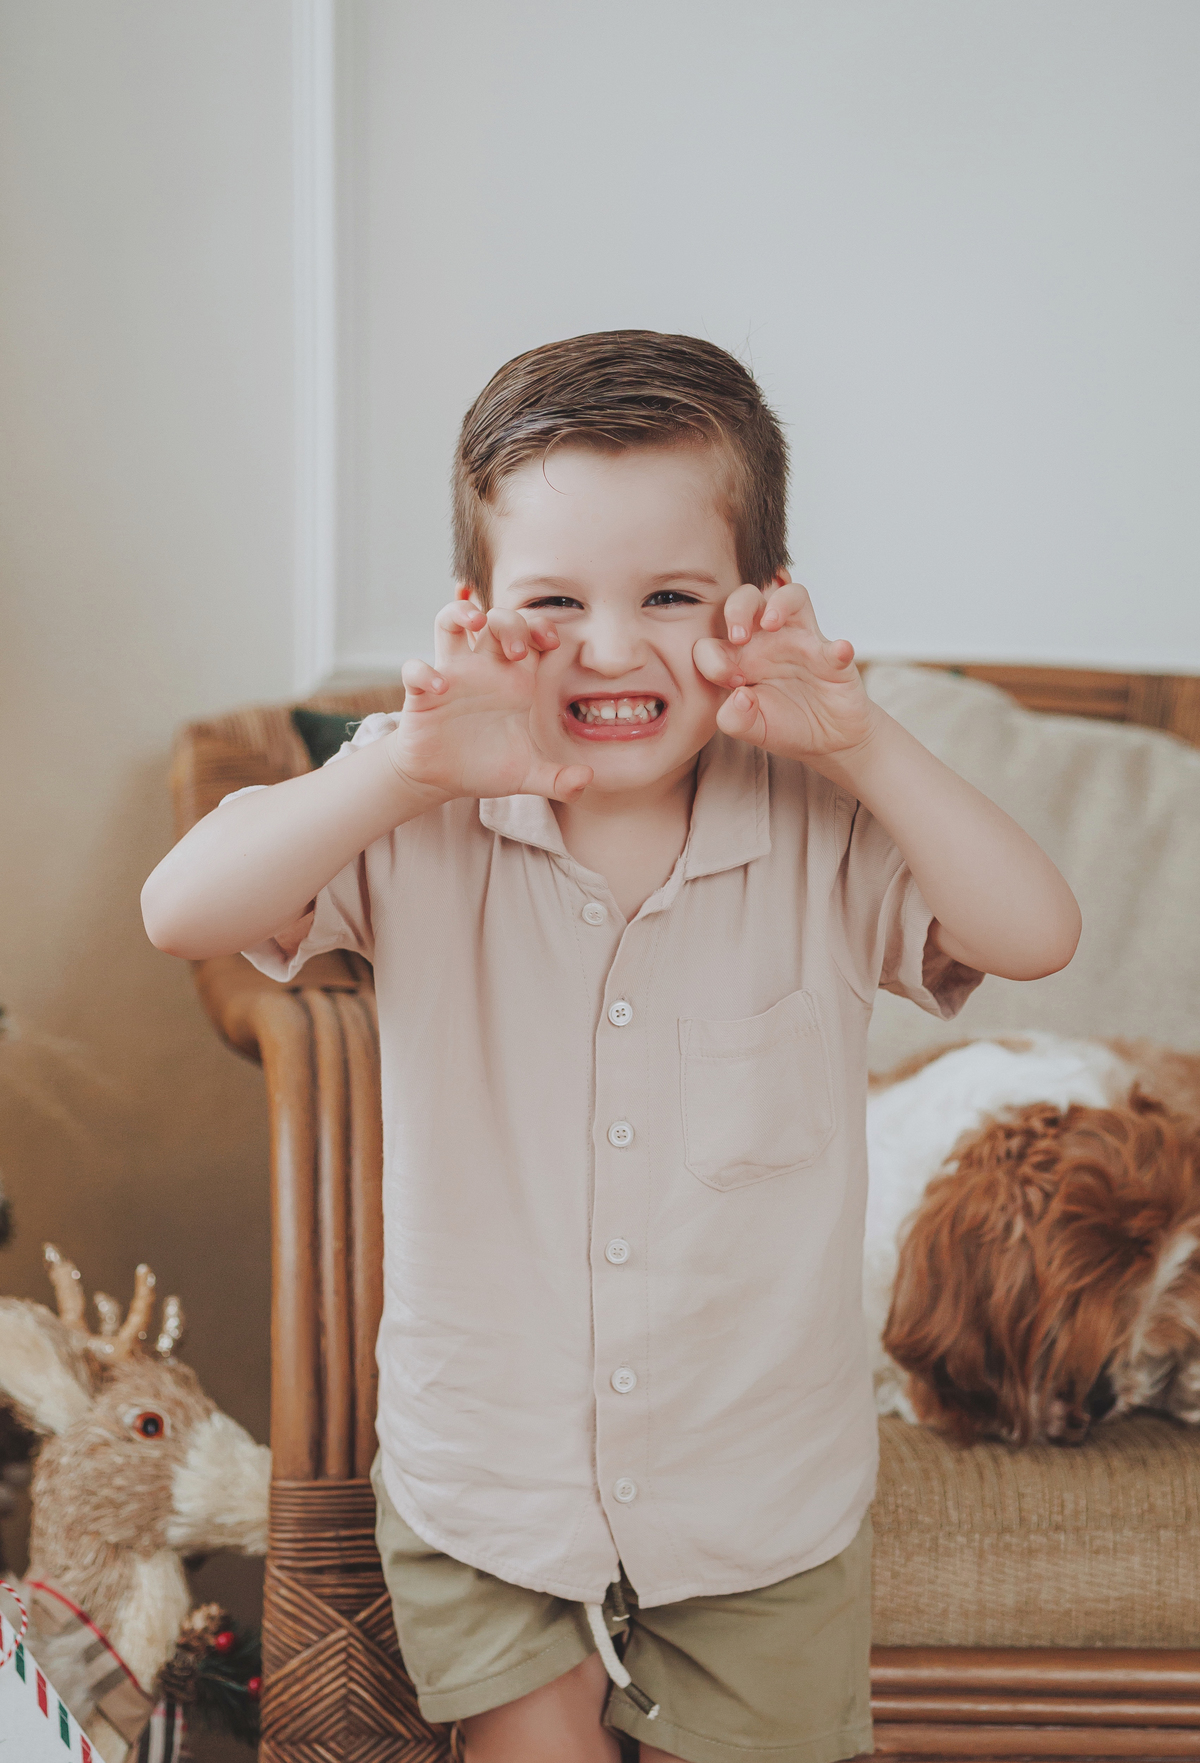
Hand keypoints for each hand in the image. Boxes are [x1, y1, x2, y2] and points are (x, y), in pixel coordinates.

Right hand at [390, 601, 593, 802]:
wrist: (443, 781)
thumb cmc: (486, 767)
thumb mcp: (528, 775)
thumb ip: (559, 779)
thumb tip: (586, 779)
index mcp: (514, 681)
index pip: (530, 634)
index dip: (542, 626)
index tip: (552, 642)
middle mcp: (484, 670)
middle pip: (496, 620)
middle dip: (510, 623)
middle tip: (516, 651)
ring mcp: (452, 677)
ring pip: (449, 623)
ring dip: (459, 613)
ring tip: (474, 623)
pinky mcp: (422, 694)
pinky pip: (415, 669)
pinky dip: (424, 673)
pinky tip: (439, 688)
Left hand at [693, 576, 876, 761]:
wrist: (825, 741)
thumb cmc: (784, 726)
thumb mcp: (751, 730)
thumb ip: (734, 720)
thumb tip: (740, 696)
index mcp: (738, 659)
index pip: (711, 642)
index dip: (713, 659)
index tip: (732, 683)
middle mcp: (767, 642)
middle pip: (747, 599)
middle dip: (737, 609)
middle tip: (738, 637)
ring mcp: (801, 644)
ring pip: (791, 597)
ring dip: (780, 603)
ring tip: (772, 624)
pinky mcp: (833, 659)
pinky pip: (835, 646)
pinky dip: (838, 649)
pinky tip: (838, 653)